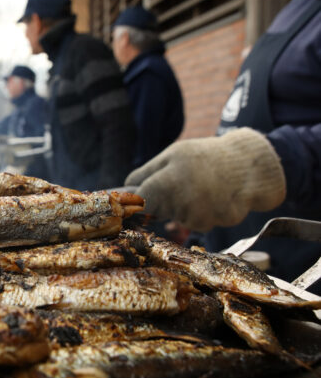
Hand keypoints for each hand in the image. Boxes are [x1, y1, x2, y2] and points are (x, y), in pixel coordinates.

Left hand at [125, 128, 285, 231]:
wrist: (252, 161)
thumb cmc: (206, 155)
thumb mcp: (173, 154)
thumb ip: (146, 173)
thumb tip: (125, 191)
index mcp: (167, 181)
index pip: (142, 201)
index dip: (139, 201)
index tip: (138, 200)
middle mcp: (184, 201)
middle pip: (162, 212)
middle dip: (167, 201)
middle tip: (184, 182)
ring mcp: (204, 213)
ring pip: (182, 219)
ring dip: (188, 208)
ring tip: (203, 187)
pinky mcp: (222, 221)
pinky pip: (203, 223)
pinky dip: (207, 213)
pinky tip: (217, 196)